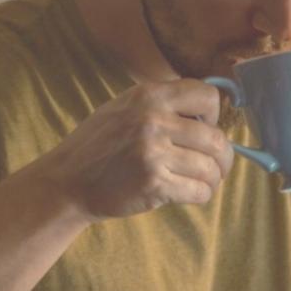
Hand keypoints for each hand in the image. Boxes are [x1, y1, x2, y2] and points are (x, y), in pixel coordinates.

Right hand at [37, 80, 234, 219]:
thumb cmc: (98, 145)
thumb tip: (207, 114)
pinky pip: (199, 191)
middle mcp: (153, 120)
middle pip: (216, 139)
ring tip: (201, 181)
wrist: (67, 182)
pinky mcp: (154, 183)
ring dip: (212, 179)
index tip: (205, 129)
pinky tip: (190, 193)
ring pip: (210, 168)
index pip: (207, 96)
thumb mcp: (124, 107)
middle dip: (222, 157)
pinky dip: (201, 195)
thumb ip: (162, 104)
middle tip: (216, 167)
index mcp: (149, 95)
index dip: (214, 115)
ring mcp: (153, 152)